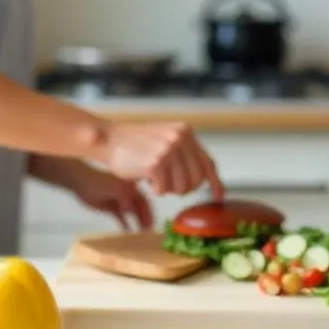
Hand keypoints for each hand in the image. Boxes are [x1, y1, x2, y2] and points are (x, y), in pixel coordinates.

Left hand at [68, 164, 153, 230]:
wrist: (81, 182)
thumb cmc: (100, 182)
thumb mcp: (116, 187)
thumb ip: (126, 198)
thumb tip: (130, 210)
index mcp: (131, 187)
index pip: (144, 201)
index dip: (149, 212)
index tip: (152, 224)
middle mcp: (128, 194)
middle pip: (140, 208)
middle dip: (145, 219)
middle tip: (148, 232)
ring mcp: (120, 202)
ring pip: (132, 213)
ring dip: (137, 222)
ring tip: (141, 234)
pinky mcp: (111, 208)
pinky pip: (121, 218)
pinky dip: (125, 224)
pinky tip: (128, 232)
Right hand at [97, 121, 223, 199]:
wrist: (109, 139)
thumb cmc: (135, 144)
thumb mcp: (166, 140)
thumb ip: (185, 154)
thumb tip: (205, 177)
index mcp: (185, 132)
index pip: (207, 162)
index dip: (215, 183)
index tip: (219, 197)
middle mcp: (180, 138)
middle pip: (196, 180)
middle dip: (182, 188)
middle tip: (166, 183)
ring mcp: (169, 150)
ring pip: (181, 188)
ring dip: (167, 189)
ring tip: (154, 177)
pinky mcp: (156, 163)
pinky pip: (164, 190)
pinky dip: (155, 190)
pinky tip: (146, 178)